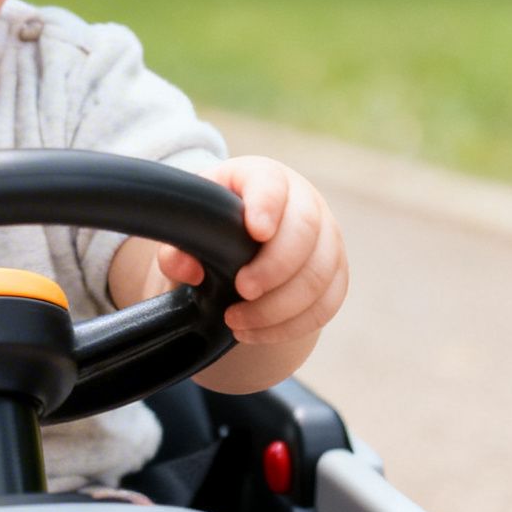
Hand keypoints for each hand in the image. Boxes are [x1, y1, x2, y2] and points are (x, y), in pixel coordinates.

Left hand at [158, 157, 347, 345]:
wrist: (246, 239)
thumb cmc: (215, 226)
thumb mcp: (190, 227)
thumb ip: (175, 247)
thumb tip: (189, 271)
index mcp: (263, 178)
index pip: (271, 183)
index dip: (267, 205)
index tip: (255, 232)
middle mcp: (304, 201)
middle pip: (306, 229)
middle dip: (275, 266)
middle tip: (242, 290)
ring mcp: (327, 238)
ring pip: (319, 274)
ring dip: (279, 306)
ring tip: (236, 322)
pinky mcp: (336, 273)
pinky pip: (326, 304)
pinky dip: (292, 326)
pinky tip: (255, 334)